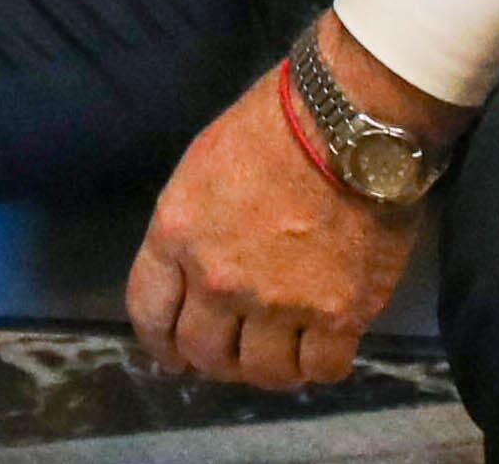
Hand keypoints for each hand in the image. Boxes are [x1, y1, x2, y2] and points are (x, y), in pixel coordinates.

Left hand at [124, 62, 422, 390]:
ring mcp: (278, 303)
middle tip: (235, 354)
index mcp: (177, 235)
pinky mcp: (339, 315)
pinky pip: (323, 369)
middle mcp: (218, 280)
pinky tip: (324, 347)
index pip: (149, 312)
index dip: (160, 343)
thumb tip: (197, 274)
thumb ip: (191, 231)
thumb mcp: (201, 170)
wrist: (349, 125)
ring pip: (264, 372)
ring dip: (270, 369)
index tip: (174, 356)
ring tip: (282, 353)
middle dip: (215, 361)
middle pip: (205, 353)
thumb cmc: (272, 127)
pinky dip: (322, 366)